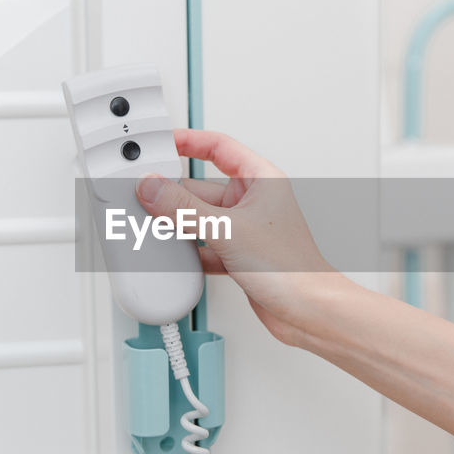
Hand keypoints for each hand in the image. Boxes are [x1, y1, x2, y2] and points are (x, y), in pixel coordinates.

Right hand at [135, 129, 348, 343]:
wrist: (307, 312)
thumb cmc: (291, 268)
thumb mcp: (227, 230)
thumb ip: (184, 208)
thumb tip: (153, 187)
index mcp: (262, 180)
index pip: (219, 147)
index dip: (189, 141)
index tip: (163, 143)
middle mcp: (254, 201)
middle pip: (202, 187)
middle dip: (174, 194)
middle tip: (145, 195)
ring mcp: (245, 229)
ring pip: (201, 218)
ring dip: (180, 224)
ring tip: (156, 227)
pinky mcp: (239, 255)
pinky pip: (205, 244)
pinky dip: (189, 250)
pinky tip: (176, 255)